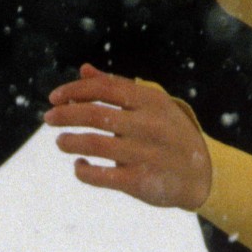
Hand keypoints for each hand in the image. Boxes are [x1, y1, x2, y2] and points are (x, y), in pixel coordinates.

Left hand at [44, 65, 212, 209]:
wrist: (203, 174)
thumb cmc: (170, 133)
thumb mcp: (151, 105)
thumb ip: (117, 87)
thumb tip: (84, 70)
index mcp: (151, 100)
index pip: (104, 88)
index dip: (74, 90)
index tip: (54, 97)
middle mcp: (149, 125)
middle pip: (94, 114)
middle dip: (65, 114)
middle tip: (48, 118)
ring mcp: (146, 154)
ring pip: (94, 144)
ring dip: (70, 142)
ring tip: (61, 142)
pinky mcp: (141, 181)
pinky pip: (102, 176)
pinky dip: (83, 171)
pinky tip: (79, 166)